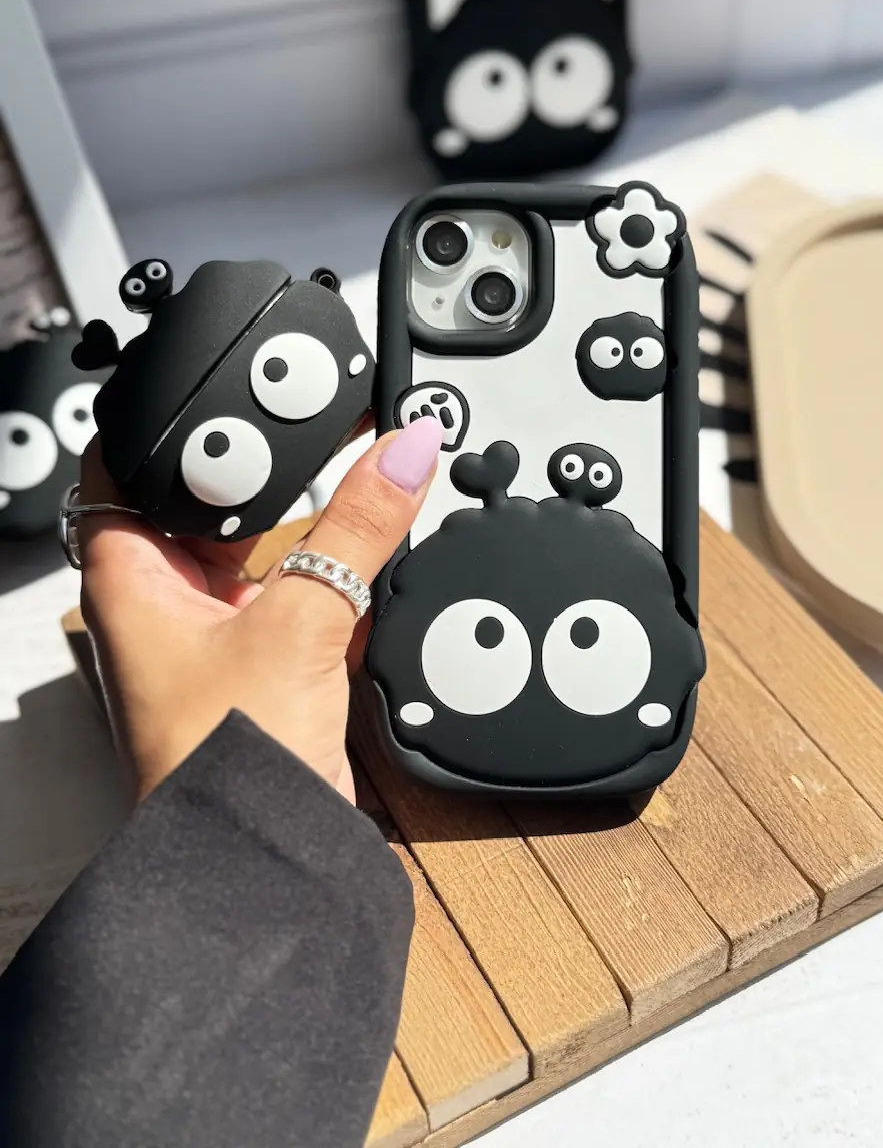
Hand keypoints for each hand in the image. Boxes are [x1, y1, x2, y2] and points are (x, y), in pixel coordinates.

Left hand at [78, 418, 443, 803]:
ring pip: (253, 545)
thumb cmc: (224, 763)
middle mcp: (162, 598)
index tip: (219, 380)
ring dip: (298, 516)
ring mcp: (211, 630)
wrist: (262, 855)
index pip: (126, 464)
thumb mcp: (301, 621)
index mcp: (130, 577)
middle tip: (306, 413)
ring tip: (346, 466)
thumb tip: (402, 450)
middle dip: (253, 463)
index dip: (166, 417)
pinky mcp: (260, 659)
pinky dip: (328, 567)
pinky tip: (367, 548)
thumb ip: (358, 529)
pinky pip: (292, 588)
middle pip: (200, 500)